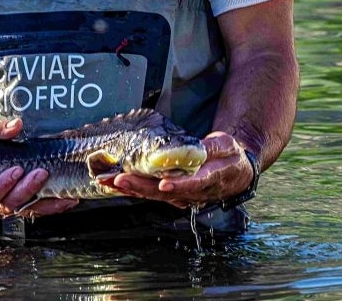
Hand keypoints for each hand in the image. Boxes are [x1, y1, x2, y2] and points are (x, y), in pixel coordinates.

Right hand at [0, 118, 79, 217]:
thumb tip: (16, 125)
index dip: (2, 184)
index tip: (16, 169)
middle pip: (9, 203)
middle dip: (26, 189)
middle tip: (41, 173)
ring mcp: (9, 207)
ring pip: (27, 209)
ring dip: (46, 201)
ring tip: (62, 192)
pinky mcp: (24, 207)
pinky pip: (39, 209)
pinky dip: (55, 205)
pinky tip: (69, 200)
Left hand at [99, 132, 254, 209]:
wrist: (233, 172)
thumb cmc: (229, 157)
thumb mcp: (227, 146)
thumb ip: (214, 147)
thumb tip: (199, 148)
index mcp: (208, 180)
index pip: (193, 184)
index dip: (178, 185)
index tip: (164, 184)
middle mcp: (192, 193)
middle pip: (164, 193)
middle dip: (140, 187)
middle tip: (119, 179)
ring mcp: (180, 195)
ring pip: (153, 195)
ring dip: (130, 189)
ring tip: (108, 181)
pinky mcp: (171, 193)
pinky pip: (150, 193)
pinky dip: (133, 189)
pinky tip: (115, 183)